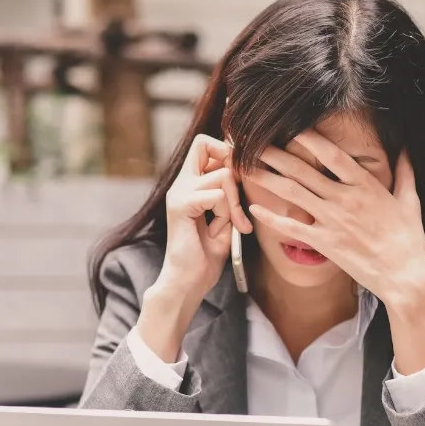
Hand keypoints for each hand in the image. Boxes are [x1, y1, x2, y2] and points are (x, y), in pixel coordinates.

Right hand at [139, 134, 251, 361]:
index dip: (227, 152)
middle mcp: (180, 183)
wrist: (188, 282)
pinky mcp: (180, 205)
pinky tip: (226, 231)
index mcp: (189, 184)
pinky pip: (217, 195)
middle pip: (204, 143)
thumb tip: (246, 170)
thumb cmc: (207, 256)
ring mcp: (178, 193)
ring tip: (234, 225)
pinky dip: (228, 213)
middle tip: (238, 199)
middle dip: (231, 165)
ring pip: (222, 175)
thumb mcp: (226, 218)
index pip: (204, 144)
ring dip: (235, 202)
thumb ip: (231, 194)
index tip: (241, 179)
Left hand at [244, 129, 424, 306]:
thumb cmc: (409, 240)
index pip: (333, 155)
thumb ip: (405, 174)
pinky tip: (253, 208)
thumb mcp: (410, 202)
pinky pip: (292, 228)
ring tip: (247, 168)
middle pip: (303, 170)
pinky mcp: (324, 243)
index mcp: (365, 185)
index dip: (311, 138)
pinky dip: (271, 218)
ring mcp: (332, 221)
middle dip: (277, 154)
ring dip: (268, 179)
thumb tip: (407, 151)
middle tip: (255, 142)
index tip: (292, 127)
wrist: (404, 275)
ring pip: (293, 193)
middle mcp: (345, 199)